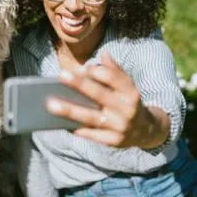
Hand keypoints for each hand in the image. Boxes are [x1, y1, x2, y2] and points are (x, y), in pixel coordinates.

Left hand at [45, 51, 169, 148]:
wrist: (145, 131)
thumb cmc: (129, 103)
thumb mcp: (127, 87)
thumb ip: (115, 71)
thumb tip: (104, 55)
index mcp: (131, 93)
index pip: (114, 78)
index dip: (97, 71)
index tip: (82, 68)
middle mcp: (127, 109)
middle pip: (100, 95)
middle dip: (80, 85)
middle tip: (61, 75)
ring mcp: (120, 127)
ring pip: (91, 117)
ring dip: (70, 111)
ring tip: (51, 105)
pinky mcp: (112, 141)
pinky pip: (91, 134)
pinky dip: (76, 128)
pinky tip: (60, 122)